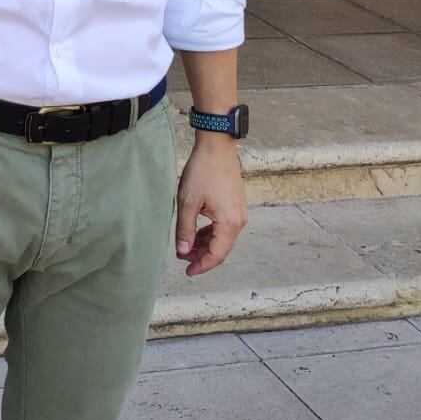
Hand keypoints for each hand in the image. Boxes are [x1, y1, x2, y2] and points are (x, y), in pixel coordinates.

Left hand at [175, 135, 246, 276]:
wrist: (216, 146)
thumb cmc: (202, 172)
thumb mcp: (187, 203)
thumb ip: (185, 230)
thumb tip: (183, 252)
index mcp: (229, 223)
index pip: (217, 255)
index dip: (202, 266)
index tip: (187, 272)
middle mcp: (239, 221)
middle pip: (221, 249)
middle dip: (202, 256)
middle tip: (181, 258)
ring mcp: (239, 213)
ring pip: (222, 238)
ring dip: (205, 245)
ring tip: (185, 246)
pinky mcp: (235, 205)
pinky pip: (224, 227)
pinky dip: (210, 233)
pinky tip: (196, 232)